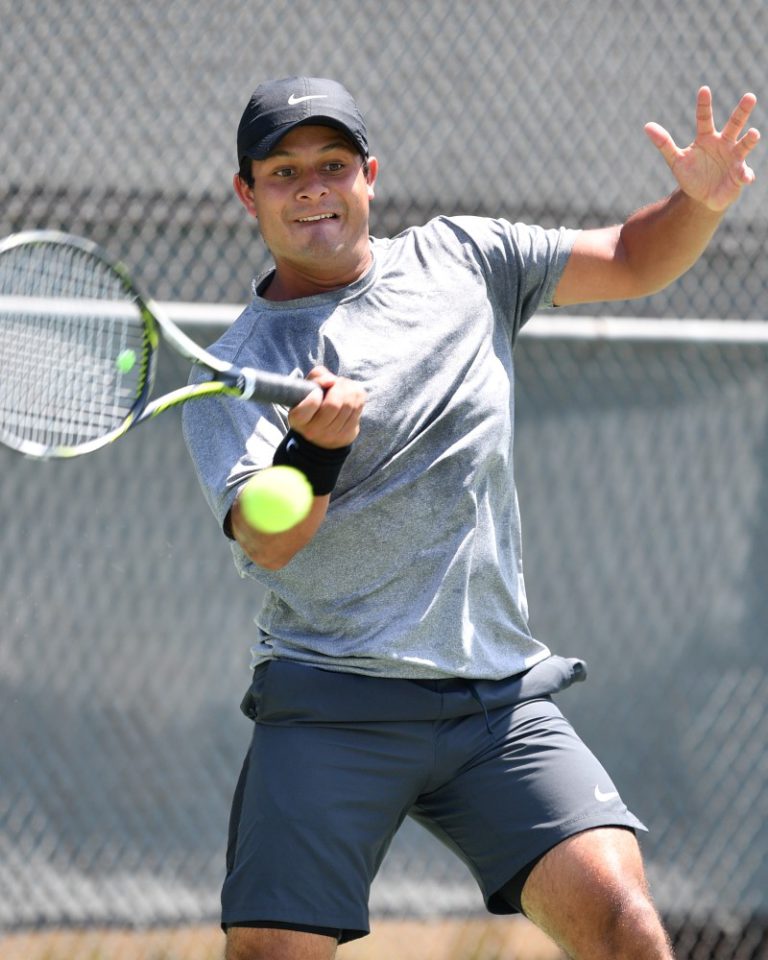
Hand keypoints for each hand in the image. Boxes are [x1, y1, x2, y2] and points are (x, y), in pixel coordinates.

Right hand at [288, 366, 365, 448]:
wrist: (324, 426)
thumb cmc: (315, 400)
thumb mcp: (309, 386)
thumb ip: (317, 377)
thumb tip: (331, 380)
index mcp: (298, 419)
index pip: (311, 404)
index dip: (316, 393)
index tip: (317, 391)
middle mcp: (313, 431)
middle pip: (333, 405)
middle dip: (338, 387)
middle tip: (336, 382)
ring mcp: (332, 435)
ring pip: (349, 405)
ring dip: (350, 389)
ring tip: (344, 386)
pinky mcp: (348, 434)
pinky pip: (358, 408)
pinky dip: (357, 396)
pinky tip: (351, 394)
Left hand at [645, 86, 759, 211]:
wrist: (701, 198)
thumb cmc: (691, 175)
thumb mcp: (676, 160)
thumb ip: (664, 143)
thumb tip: (647, 126)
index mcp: (707, 137)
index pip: (705, 118)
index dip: (704, 105)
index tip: (703, 89)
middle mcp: (724, 143)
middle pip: (734, 124)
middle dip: (742, 111)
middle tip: (749, 96)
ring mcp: (734, 158)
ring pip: (744, 145)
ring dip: (749, 139)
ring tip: (754, 133)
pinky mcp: (739, 175)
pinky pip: (745, 174)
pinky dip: (746, 175)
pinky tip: (746, 178)